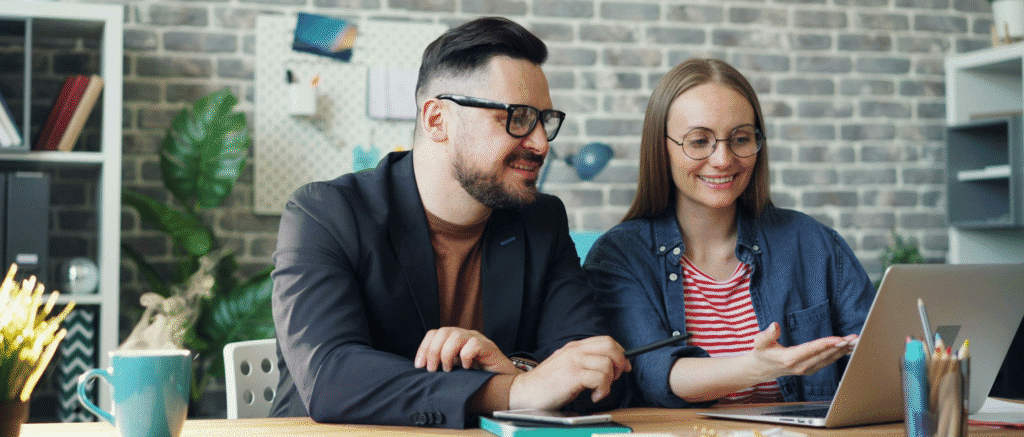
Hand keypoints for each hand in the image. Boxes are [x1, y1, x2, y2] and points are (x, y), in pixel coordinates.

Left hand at [414, 327, 516, 373]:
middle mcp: (464, 335)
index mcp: (453, 339)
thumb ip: (441, 366)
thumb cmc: (477, 376)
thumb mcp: (454, 370)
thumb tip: (422, 370)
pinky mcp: (488, 346)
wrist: (503, 381)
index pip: (434, 333)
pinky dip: (466, 357)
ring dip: (447, 354)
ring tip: (449, 369)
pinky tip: (467, 368)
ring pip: (456, 336)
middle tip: (433, 369)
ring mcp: (476, 339)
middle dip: (433, 351)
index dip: (424, 348)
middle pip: (443, 332)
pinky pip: (473, 345)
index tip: (420, 366)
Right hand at [508, 336, 630, 409]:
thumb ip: (582, 362)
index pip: (606, 341)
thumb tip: (606, 366)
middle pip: (610, 346)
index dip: (620, 353)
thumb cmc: (544, 383)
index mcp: (574, 347)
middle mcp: (575, 350)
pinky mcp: (573, 375)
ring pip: (607, 363)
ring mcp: (573, 361)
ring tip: (600, 390)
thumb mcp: (565, 365)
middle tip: (615, 377)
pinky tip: (594, 396)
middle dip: (620, 362)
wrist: (523, 392)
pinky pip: (600, 378)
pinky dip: (602, 390)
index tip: (623, 366)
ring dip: (609, 381)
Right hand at [748, 322, 857, 380]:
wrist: (761, 369)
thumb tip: (774, 325)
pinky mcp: (810, 369)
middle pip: (824, 355)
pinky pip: (827, 362)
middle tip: (855, 338)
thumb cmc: (761, 353)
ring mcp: (806, 369)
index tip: (839, 338)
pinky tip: (847, 349)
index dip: (826, 343)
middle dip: (841, 346)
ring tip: (855, 343)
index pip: (812, 349)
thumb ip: (767, 334)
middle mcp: (801, 366)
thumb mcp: (759, 342)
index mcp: (790, 358)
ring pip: (828, 359)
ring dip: (842, 351)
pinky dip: (838, 355)